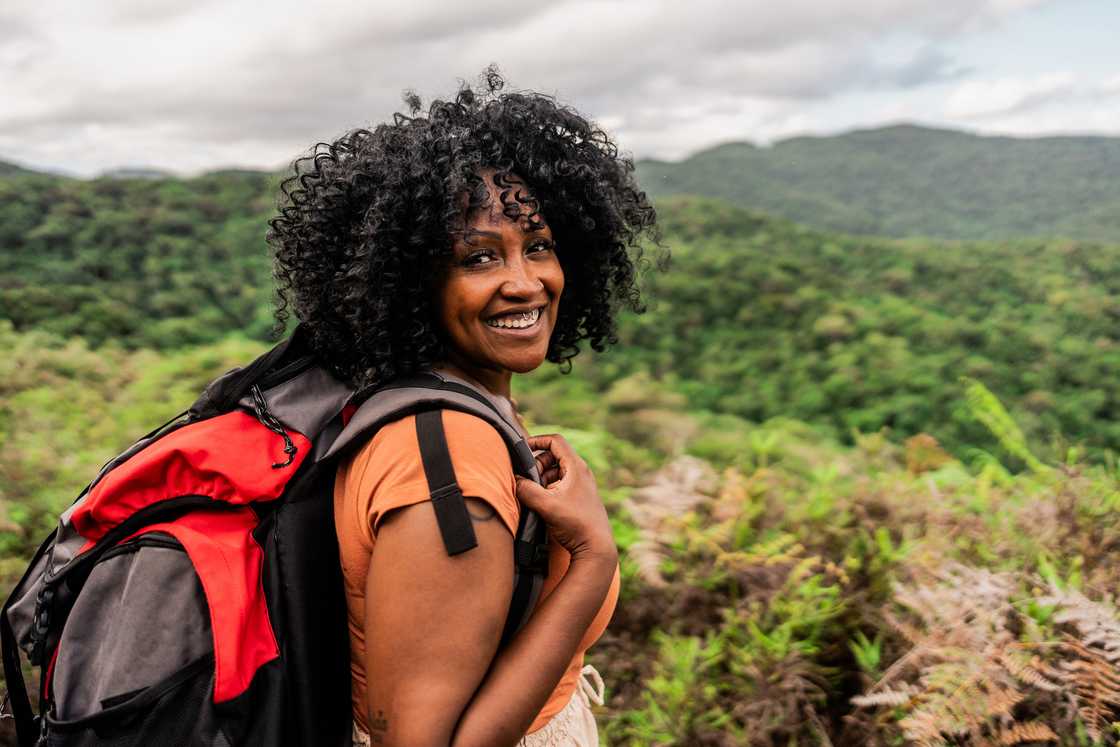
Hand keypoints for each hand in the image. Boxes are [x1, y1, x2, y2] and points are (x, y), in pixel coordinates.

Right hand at [515, 434, 616, 562]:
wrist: (595, 547)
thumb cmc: (576, 524)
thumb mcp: (546, 505)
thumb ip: (527, 490)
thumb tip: (514, 480)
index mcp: (576, 467)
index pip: (555, 441)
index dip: (537, 441)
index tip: (522, 449)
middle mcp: (580, 472)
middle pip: (553, 456)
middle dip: (536, 465)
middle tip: (528, 481)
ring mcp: (580, 485)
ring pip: (555, 471)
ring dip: (541, 479)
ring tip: (534, 494)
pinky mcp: (577, 497)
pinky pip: (558, 484)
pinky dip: (547, 488)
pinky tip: (542, 503)